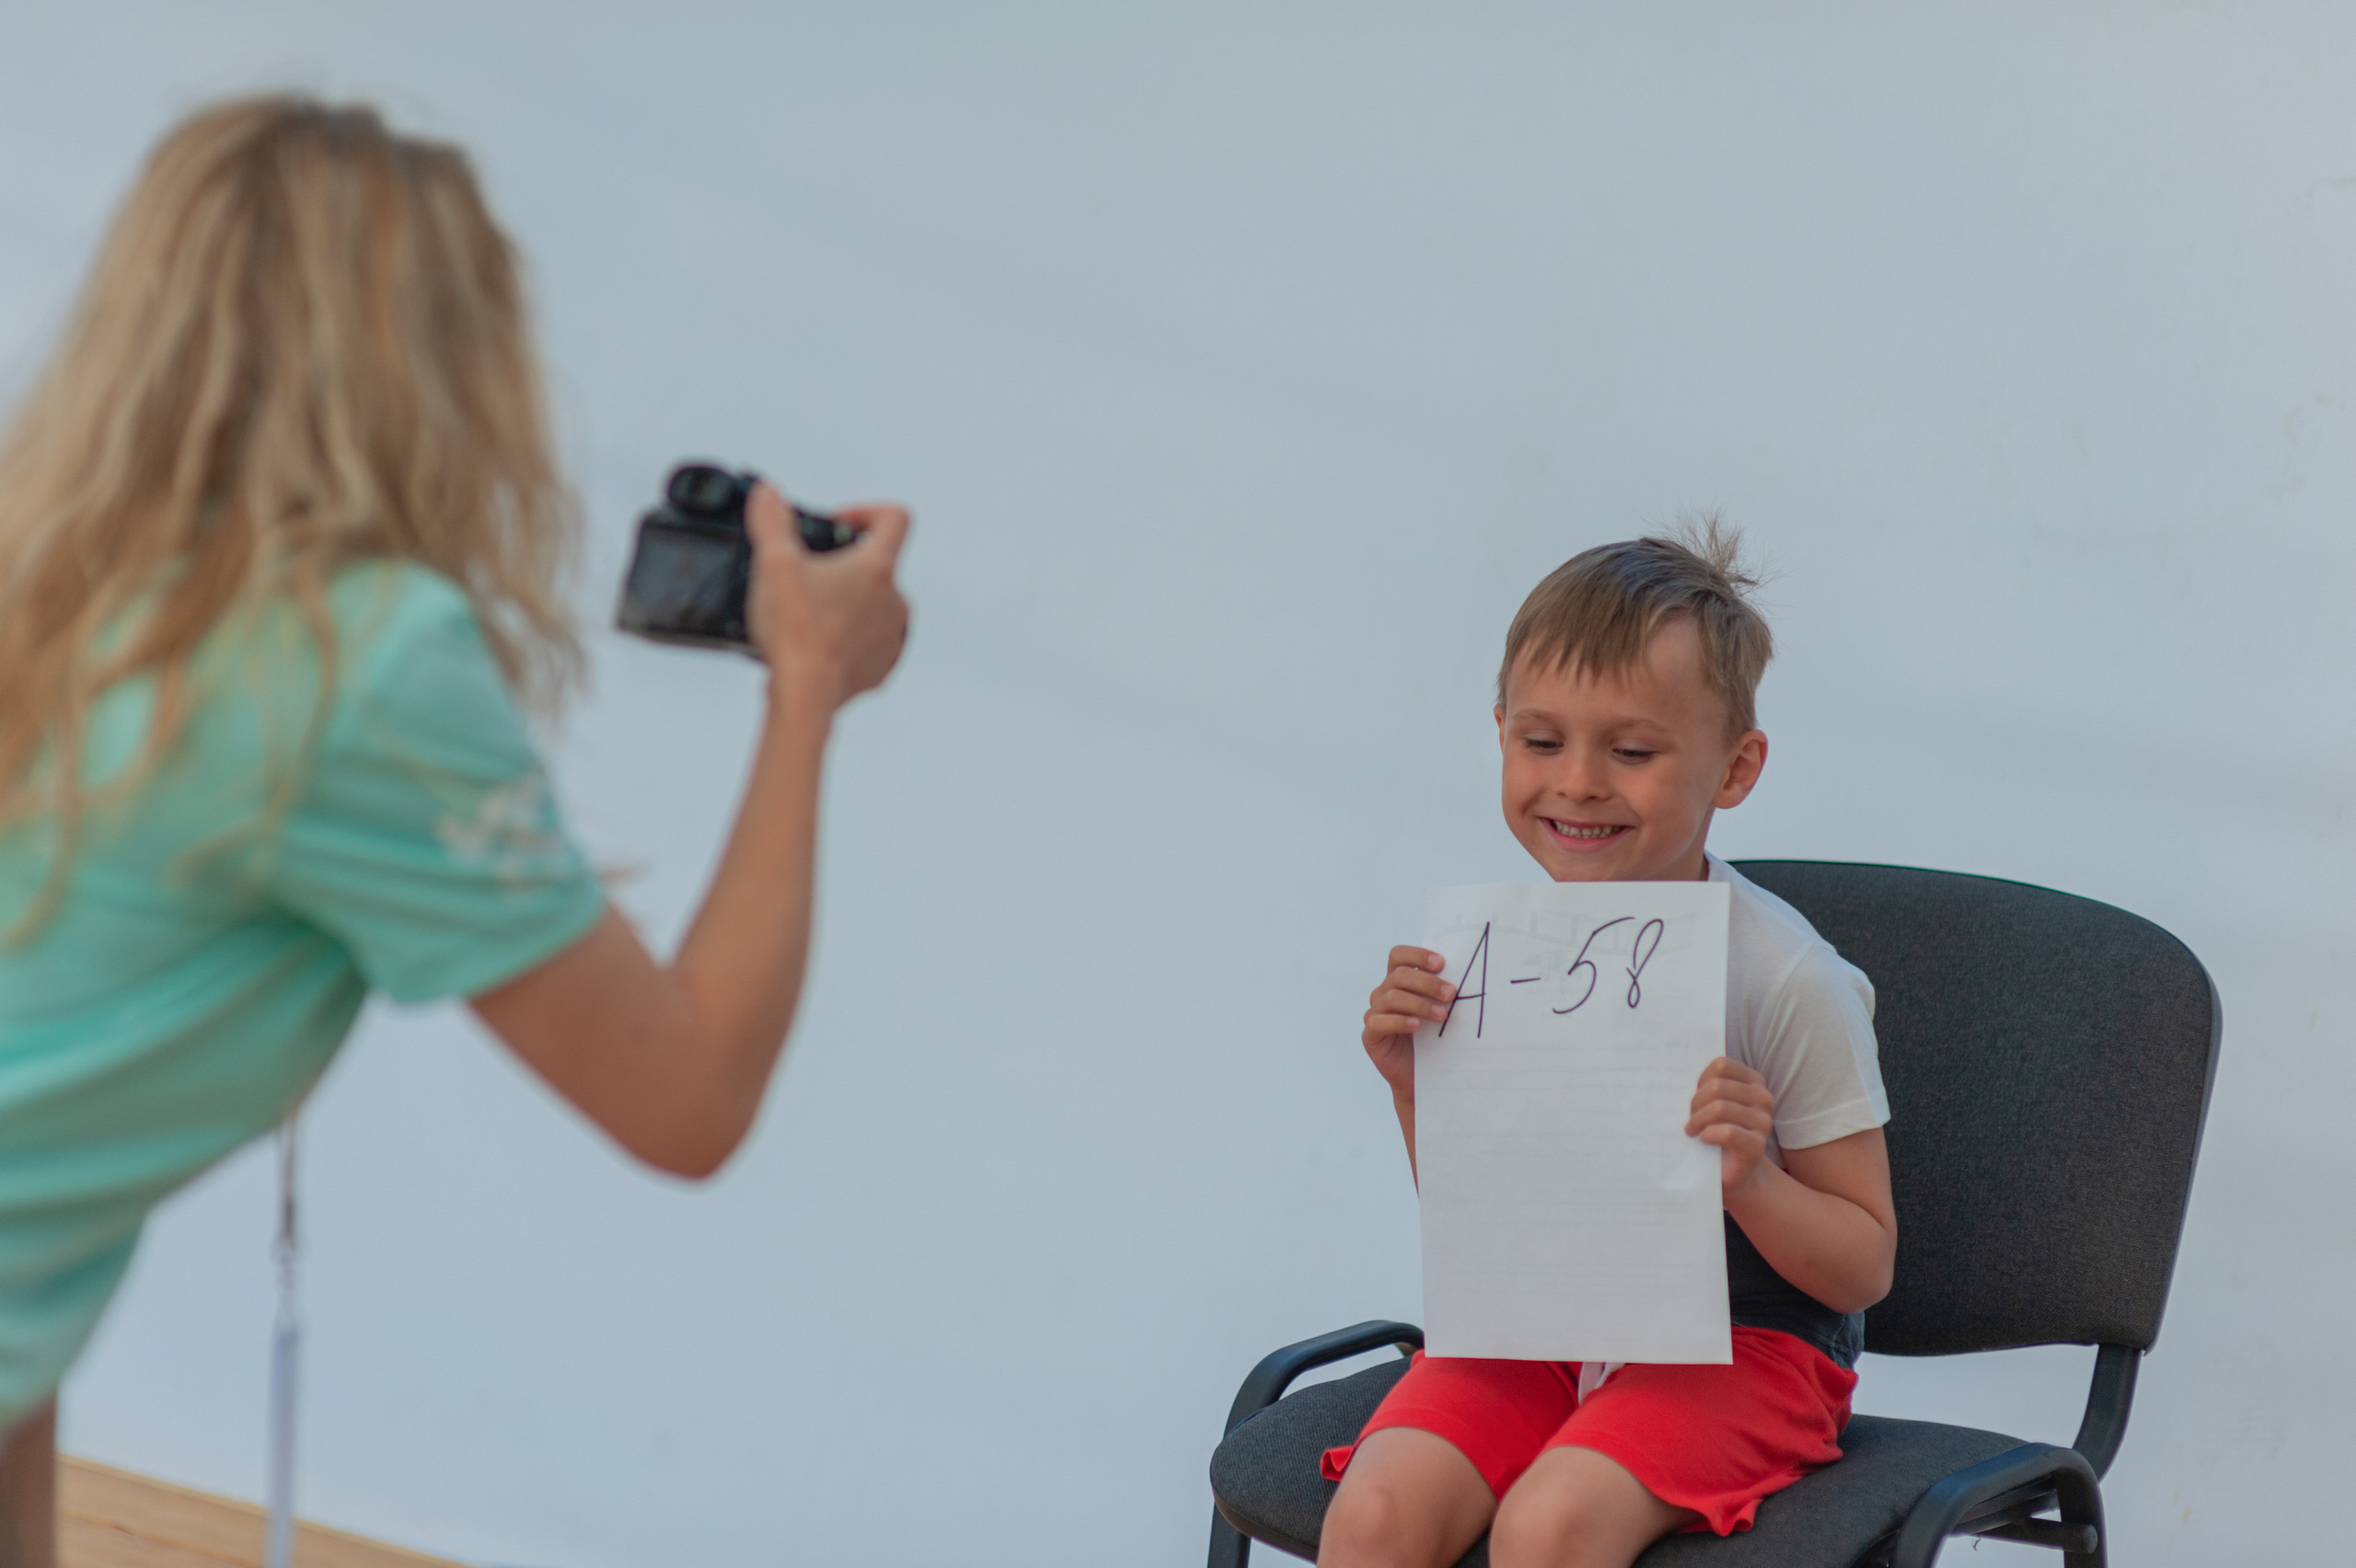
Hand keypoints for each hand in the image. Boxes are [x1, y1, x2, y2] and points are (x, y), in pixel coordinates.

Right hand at [745, 484, 910, 707]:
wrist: (806, 696)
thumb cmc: (797, 634)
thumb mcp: (774, 564)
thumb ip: (771, 521)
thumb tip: (769, 494)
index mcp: (877, 569)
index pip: (894, 518)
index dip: (864, 512)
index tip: (837, 525)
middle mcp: (894, 602)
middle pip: (877, 565)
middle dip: (842, 565)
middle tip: (806, 577)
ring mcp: (891, 636)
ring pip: (873, 605)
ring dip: (846, 602)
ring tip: (809, 612)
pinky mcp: (880, 667)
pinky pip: (868, 642)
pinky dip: (846, 638)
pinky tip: (817, 641)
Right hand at [1362, 946, 1451, 1101]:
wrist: (1421, 1077)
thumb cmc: (1433, 1040)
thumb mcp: (1438, 1011)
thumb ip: (1440, 993)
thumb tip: (1461, 976)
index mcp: (1397, 982)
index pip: (1398, 956)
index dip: (1417, 955)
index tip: (1441, 963)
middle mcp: (1382, 994)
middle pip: (1399, 975)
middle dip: (1428, 982)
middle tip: (1451, 994)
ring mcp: (1374, 1014)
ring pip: (1392, 997)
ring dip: (1420, 1004)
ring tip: (1442, 1015)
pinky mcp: (1370, 1035)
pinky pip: (1380, 1022)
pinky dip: (1400, 1021)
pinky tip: (1417, 1026)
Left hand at [1686, 1057, 1774, 1196]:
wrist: (1729, 1170)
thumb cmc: (1715, 1131)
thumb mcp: (1711, 1103)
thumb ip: (1705, 1086)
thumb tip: (1677, 1071)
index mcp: (1753, 1081)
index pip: (1721, 1065)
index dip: (1700, 1079)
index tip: (1694, 1095)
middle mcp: (1763, 1098)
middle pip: (1717, 1086)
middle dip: (1695, 1103)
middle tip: (1689, 1118)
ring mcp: (1763, 1122)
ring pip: (1720, 1108)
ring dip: (1697, 1120)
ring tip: (1692, 1130)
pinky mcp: (1756, 1146)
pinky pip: (1727, 1132)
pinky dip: (1709, 1135)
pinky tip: (1704, 1140)